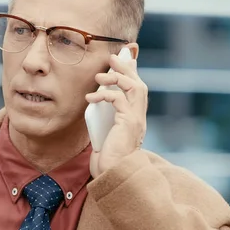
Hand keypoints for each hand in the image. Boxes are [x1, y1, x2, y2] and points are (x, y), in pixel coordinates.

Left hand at [85, 53, 148, 177]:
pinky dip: (105, 94)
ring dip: (117, 77)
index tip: (124, 59)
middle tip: (113, 57)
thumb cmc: (107, 156)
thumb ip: (104, 115)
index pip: (137, 89)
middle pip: (138, 84)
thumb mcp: (104, 130)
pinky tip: (91, 97)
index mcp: (134, 117)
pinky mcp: (129, 122)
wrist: (112, 173)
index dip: (132, 72)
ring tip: (100, 75)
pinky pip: (119, 99)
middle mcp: (139, 116)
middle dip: (126, 67)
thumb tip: (95, 100)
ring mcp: (136, 119)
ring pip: (134, 87)